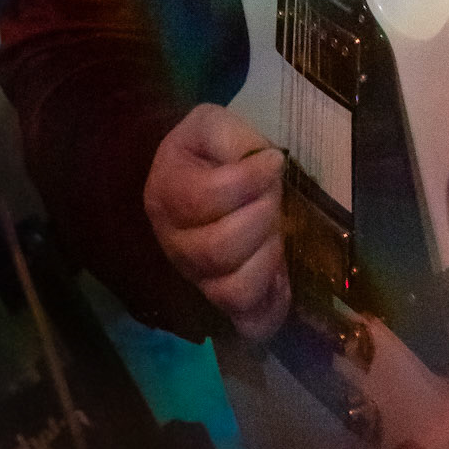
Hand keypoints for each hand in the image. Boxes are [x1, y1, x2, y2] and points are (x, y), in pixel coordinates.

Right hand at [143, 104, 289, 340]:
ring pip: (233, 290)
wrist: (197, 179)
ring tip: (278, 231)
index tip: (273, 161)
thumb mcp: (213, 126)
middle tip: (274, 196)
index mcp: (166, 195)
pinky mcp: (224, 303)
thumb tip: (266, 163)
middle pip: (218, 249)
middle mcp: (174, 244)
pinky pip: (250, 323)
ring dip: (268, 258)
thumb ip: (232, 136)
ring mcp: (197, 279)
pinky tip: (283, 274)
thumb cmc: (208, 152)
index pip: (202, 199)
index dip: (247, 181)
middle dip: (261, 218)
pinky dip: (273, 304)